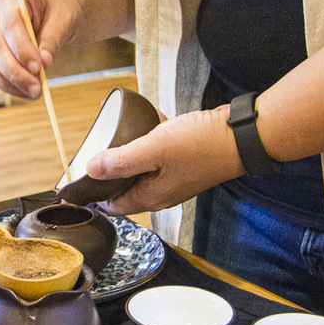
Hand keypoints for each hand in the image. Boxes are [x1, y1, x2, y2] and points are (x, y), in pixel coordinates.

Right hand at [0, 0, 82, 99]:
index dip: (22, 50)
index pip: (10, 26)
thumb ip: (52, 40)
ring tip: (33, 93)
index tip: (38, 68)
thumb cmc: (58, 11)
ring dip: (9, 84)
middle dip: (17, 73)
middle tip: (37, 89)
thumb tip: (44, 63)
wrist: (53, 12)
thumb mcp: (63, 19)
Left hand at [86, 105, 243, 214]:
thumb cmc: (203, 144)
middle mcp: (162, 191)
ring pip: (142, 167)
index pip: (114, 205)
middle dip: (109, 168)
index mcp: (152, 196)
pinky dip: (150, 138)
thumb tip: (92, 170)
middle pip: (125, 186)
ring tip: (116, 130)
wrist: (244, 136)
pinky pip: (160, 152)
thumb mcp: (155, 149)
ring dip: (129, 150)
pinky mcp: (185, 162)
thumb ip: (121, 161)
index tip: (80, 179)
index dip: (94, 194)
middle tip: (95, 149)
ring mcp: (175, 177)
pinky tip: (148, 119)